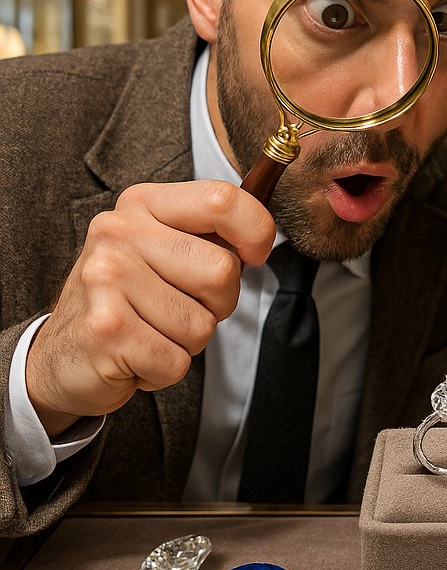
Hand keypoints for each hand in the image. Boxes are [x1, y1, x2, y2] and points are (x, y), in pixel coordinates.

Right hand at [26, 180, 275, 434]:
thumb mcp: (163, 250)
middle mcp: (118, 233)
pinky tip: (136, 356)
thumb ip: (210, 235)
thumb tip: (262, 237)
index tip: (254, 255)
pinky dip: (165, 370)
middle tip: (180, 308)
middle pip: (222, 270)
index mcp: (141, 204)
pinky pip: (177, 361)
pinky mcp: (105, 329)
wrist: (62, 355)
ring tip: (151, 331)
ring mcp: (106, 279)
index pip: (222, 199)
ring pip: (202, 324)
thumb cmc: (130, 300)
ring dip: (187, 342)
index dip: (256, 231)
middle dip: (218, 304)